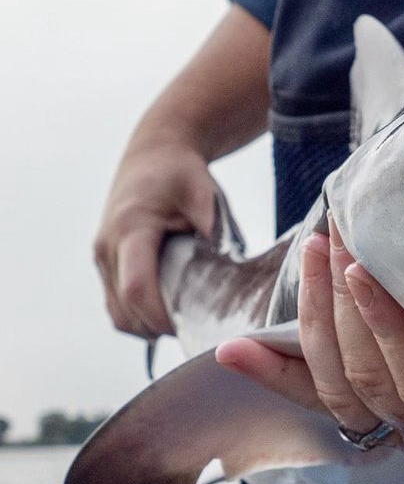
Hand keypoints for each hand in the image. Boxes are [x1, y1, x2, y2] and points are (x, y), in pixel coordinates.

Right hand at [94, 139, 217, 337]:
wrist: (153, 155)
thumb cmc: (179, 172)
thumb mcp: (202, 191)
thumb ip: (211, 227)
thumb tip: (222, 268)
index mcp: (130, 230)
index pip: (137, 289)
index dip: (162, 317)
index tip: (196, 327)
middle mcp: (107, 248)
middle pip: (126, 310)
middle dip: (162, 327)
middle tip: (202, 329)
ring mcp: (102, 259)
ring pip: (119, 315)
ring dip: (149, 326)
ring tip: (187, 321)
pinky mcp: (106, 266)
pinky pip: (117, 307)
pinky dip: (140, 318)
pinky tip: (170, 313)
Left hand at [217, 219, 403, 483]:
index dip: (395, 332)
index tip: (367, 261)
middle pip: (376, 386)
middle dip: (345, 311)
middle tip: (337, 227)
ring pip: (349, 395)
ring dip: (316, 330)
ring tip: (311, 249)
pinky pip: (339, 405)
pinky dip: (285, 377)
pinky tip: (236, 350)